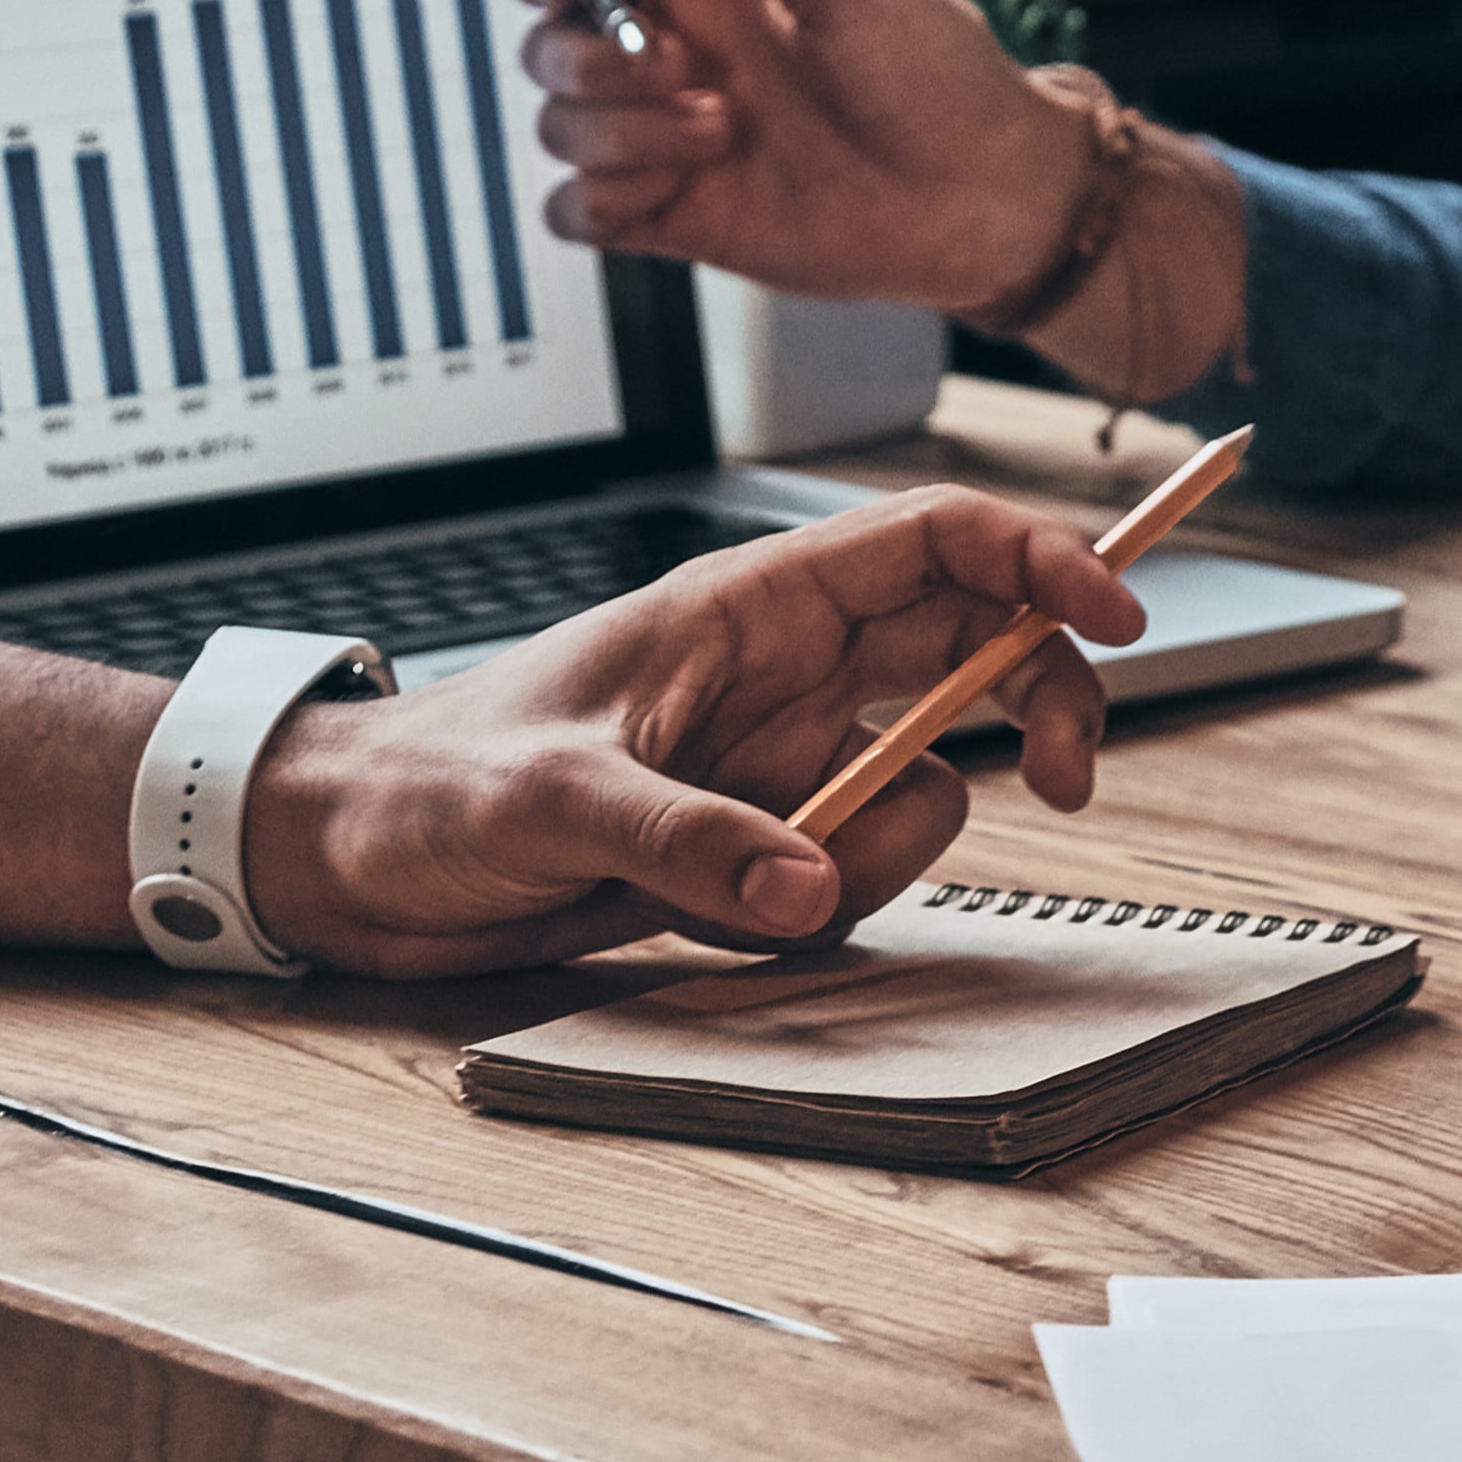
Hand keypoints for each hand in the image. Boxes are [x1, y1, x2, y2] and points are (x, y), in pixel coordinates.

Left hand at [239, 490, 1147, 976]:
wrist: (345, 866)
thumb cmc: (424, 785)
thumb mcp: (547, 801)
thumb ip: (684, 840)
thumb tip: (804, 885)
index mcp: (746, 609)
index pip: (935, 540)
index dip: (1042, 558)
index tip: (1115, 617)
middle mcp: (783, 675)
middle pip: (978, 648)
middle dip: (1040, 702)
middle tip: (1066, 778)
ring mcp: (778, 762)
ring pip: (924, 785)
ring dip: (884, 849)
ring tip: (765, 889)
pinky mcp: (759, 846)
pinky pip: (853, 875)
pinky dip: (816, 913)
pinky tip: (719, 921)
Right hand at [514, 0, 1082, 306]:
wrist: (989, 191)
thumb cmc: (940, 69)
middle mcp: (678, 61)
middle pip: (549, 46)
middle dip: (591, 55)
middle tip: (685, 67)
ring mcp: (672, 142)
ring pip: (559, 127)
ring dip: (622, 129)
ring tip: (726, 129)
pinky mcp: (678, 218)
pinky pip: (575, 212)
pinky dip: (600, 198)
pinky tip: (675, 184)